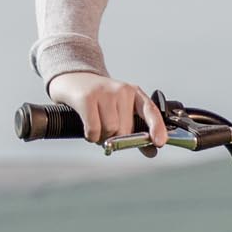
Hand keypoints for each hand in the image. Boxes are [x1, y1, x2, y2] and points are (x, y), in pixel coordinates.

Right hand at [46, 72, 167, 152]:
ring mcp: (104, 92)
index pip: (151, 110)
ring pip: (111, 130)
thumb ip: (137, 132)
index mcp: (134, 93)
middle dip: (116, 138)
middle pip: (126, 129)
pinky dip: (91, 136)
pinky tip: (88, 129)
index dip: (157, 127)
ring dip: (102, 137)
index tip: (159, 142)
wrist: (72, 80)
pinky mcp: (87, 98)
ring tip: (96, 128)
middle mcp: (122, 90)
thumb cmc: (98, 100)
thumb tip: (152, 151)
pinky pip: (95, 129)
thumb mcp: (120, 111)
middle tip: (106, 132)